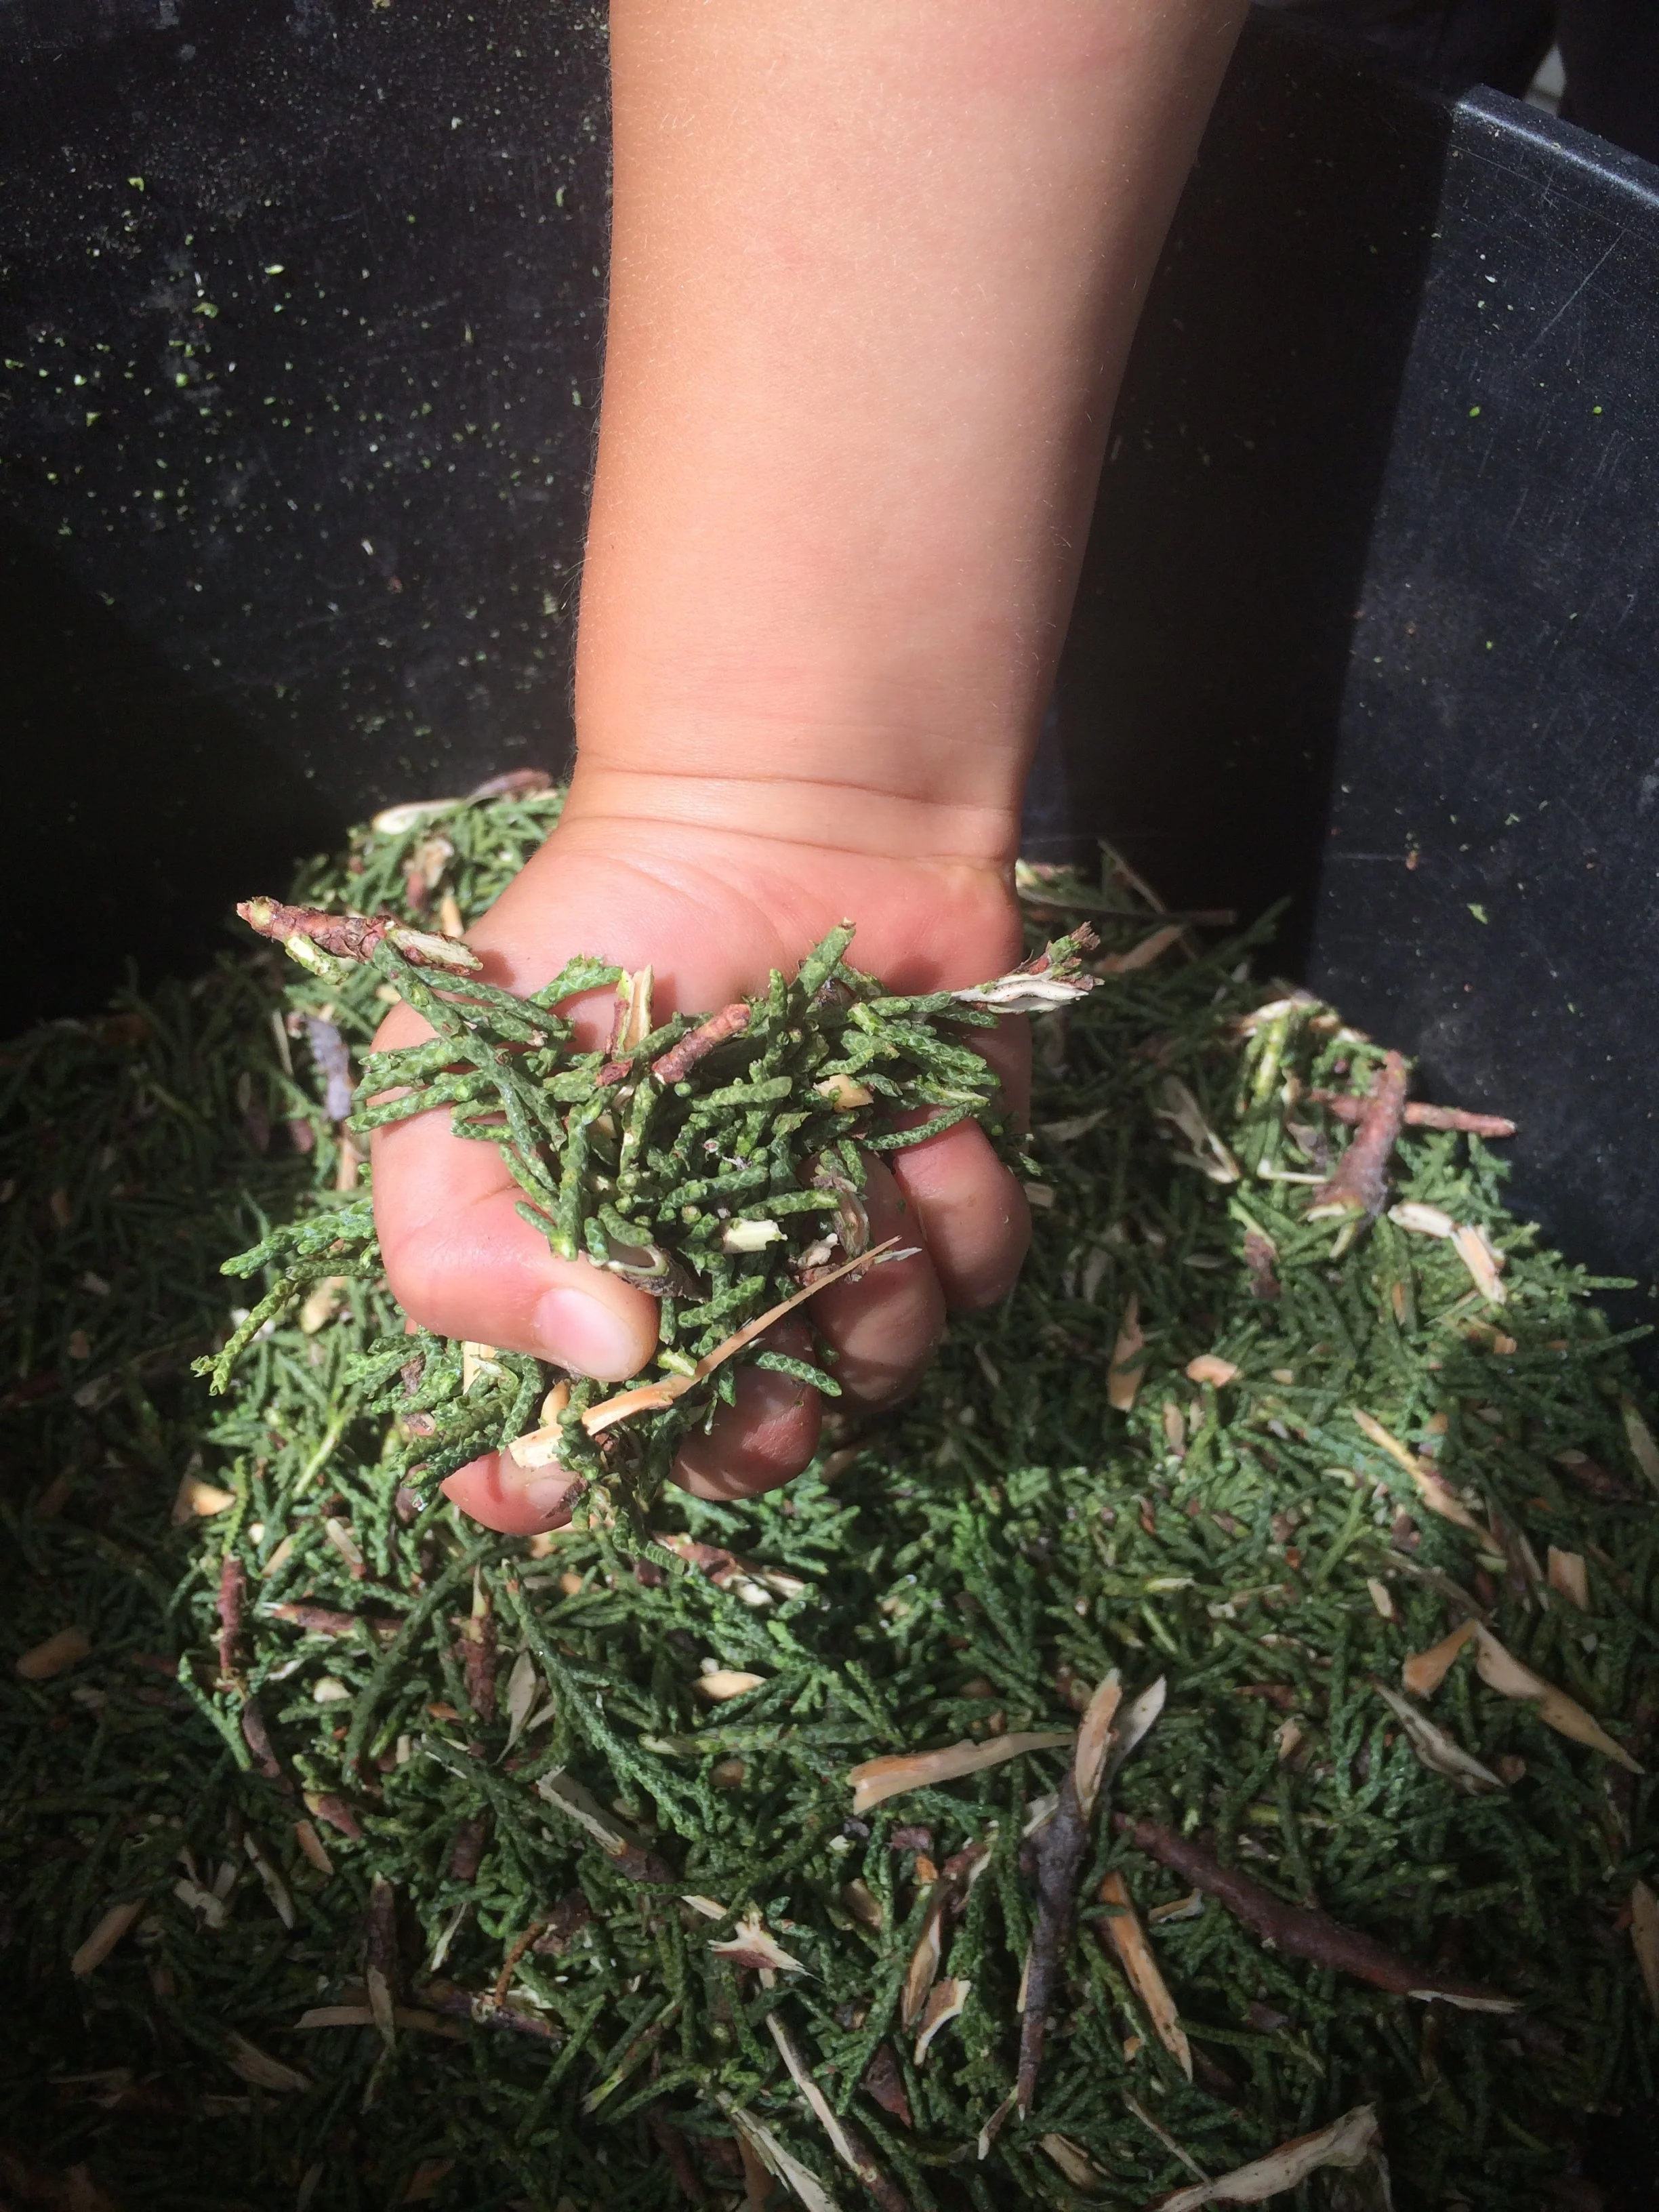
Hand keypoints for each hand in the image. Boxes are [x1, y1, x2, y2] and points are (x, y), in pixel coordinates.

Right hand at [369, 779, 1031, 1532]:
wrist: (783, 814)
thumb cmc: (602, 942)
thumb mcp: (462, 1082)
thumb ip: (463, 1245)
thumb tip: (608, 1362)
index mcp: (587, 1280)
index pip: (546, 1445)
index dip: (546, 1482)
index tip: (557, 1473)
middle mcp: (718, 1291)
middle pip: (736, 1450)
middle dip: (753, 1427)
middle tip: (765, 1375)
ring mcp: (838, 1250)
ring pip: (879, 1375)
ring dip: (869, 1287)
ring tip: (847, 1158)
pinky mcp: (952, 1197)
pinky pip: (980, 1278)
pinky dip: (958, 1208)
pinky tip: (922, 1123)